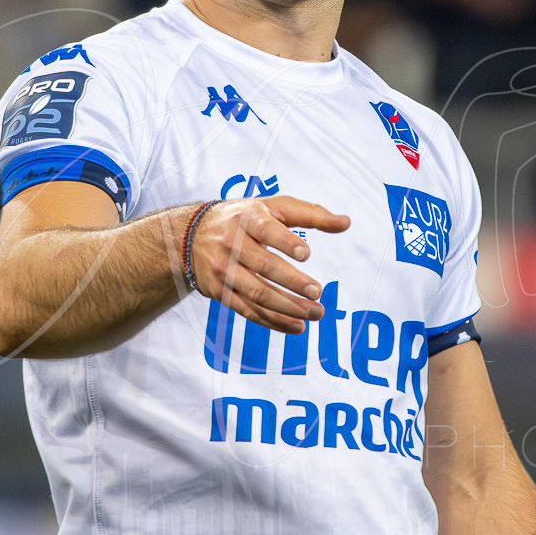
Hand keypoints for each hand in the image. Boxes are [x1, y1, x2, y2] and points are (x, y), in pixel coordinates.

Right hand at [189, 195, 349, 333]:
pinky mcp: (220, 292)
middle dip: (292, 281)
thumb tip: (345, 223)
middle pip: (263, 266)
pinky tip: (297, 327)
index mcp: (247, 218)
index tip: (306, 254)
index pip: (266, 229)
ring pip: (256, 293)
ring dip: (288, 307)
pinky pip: (248, 311)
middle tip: (318, 292)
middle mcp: (232, 244)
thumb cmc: (244, 218)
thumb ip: (311, 214)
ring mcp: (224, 270)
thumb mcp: (273, 207)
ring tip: (316, 313)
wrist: (190, 236)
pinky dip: (274, 322)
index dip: (285, 242)